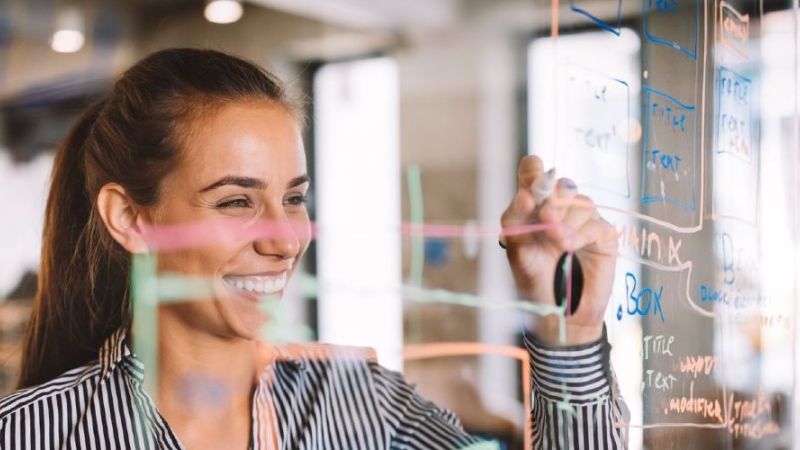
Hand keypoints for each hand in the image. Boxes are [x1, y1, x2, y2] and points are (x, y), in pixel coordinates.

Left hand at [500, 155, 617, 345]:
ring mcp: (583, 221)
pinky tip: (570, 247)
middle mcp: (560, 209)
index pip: (534, 172)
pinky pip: (595, 224)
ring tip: (558, 243)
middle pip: (561, 184)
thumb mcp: (516, 250)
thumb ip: (515, 221)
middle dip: (553, 198)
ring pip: (581, 202)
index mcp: (534, 207)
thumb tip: (525, 195)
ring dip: (567, 220)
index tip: (531, 182)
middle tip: (546, 218)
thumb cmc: (534, 280)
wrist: (558, 312)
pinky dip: (581, 234)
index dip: (533, 171)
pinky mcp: (603, 236)